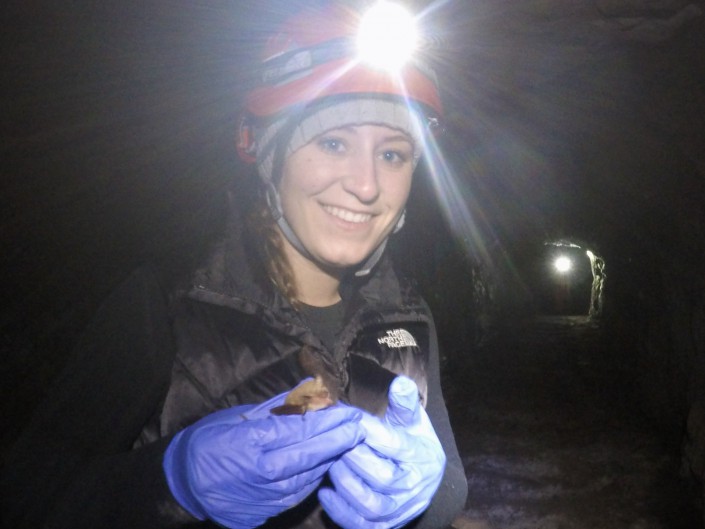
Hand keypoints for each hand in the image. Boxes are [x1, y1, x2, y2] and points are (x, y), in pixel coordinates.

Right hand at [163, 383, 363, 528]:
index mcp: (251, 442)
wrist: (182, 483)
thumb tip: (308, 393)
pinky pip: (297, 495)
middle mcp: (260, 472)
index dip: (326, 421)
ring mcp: (263, 496)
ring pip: (307, 477)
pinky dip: (313, 478)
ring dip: (329, 459)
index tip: (347, 411)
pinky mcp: (263, 513)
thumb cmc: (207, 441)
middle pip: (309, 455)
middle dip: (337, 439)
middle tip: (358, 426)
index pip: (298, 430)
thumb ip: (276, 408)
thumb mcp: (237, 416)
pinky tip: (323, 465)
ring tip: (345, 443)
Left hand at [318, 376, 445, 528]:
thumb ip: (405, 402)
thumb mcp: (413, 420)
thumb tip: (400, 382)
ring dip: (346, 484)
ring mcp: (402, 511)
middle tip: (332, 441)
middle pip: (383, 477)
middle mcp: (416, 488)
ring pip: (372, 505)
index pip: (393, 444)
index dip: (367, 430)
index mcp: (423, 456)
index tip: (346, 417)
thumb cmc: (412, 441)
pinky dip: (341, 512)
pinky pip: (362, 526)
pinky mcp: (386, 527)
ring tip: (329, 463)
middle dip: (353, 457)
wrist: (424, 479)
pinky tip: (324, 492)